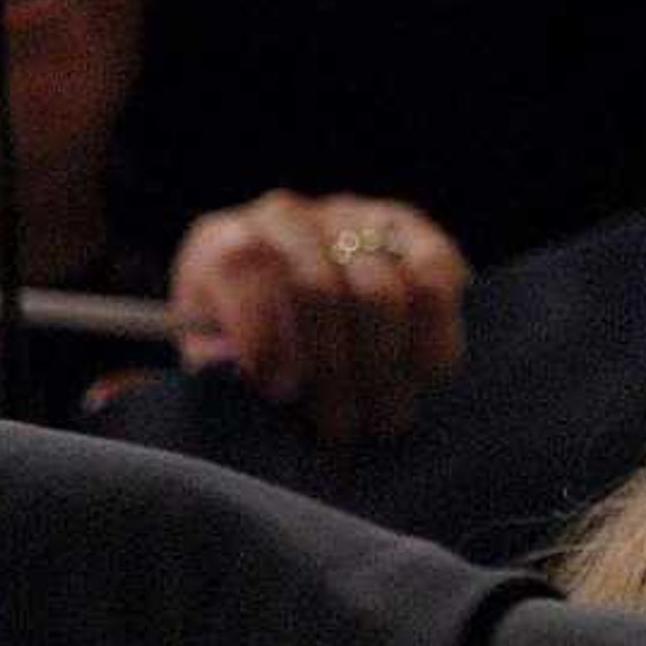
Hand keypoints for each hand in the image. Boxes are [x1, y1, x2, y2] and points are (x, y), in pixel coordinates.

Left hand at [165, 191, 468, 442]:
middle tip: (339, 429)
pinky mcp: (410, 230)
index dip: (263, 332)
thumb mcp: (210, 360)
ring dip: (385, 368)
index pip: (244, 265)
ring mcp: (350, 216)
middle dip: (332, 372)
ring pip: (382, 291)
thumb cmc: (240, 352)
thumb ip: (217, 365)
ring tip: (380, 418)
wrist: (291, 318)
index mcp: (221, 241)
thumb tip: (245, 375)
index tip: (279, 390)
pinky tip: (422, 376)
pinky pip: (435, 278)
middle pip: (318, 289)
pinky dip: (434, 336)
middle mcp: (285, 217)